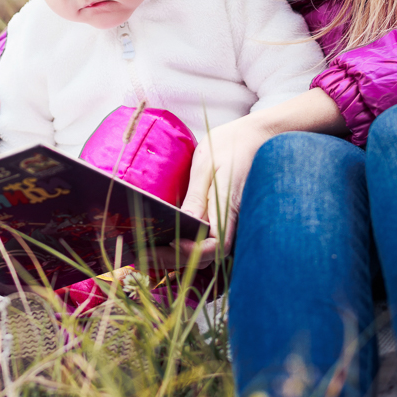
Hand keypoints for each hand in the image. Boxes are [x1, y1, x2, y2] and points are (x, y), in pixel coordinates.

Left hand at [157, 113, 270, 269]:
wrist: (254, 138)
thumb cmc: (229, 147)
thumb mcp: (206, 166)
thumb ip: (196, 198)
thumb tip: (183, 223)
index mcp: (230, 206)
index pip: (217, 245)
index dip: (193, 251)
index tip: (169, 243)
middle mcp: (235, 221)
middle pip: (208, 255)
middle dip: (175, 259)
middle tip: (142, 254)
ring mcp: (233, 223)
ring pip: (209, 252)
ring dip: (181, 257)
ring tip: (148, 251)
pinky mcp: (228, 221)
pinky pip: (210, 241)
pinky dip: (189, 246)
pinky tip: (166, 242)